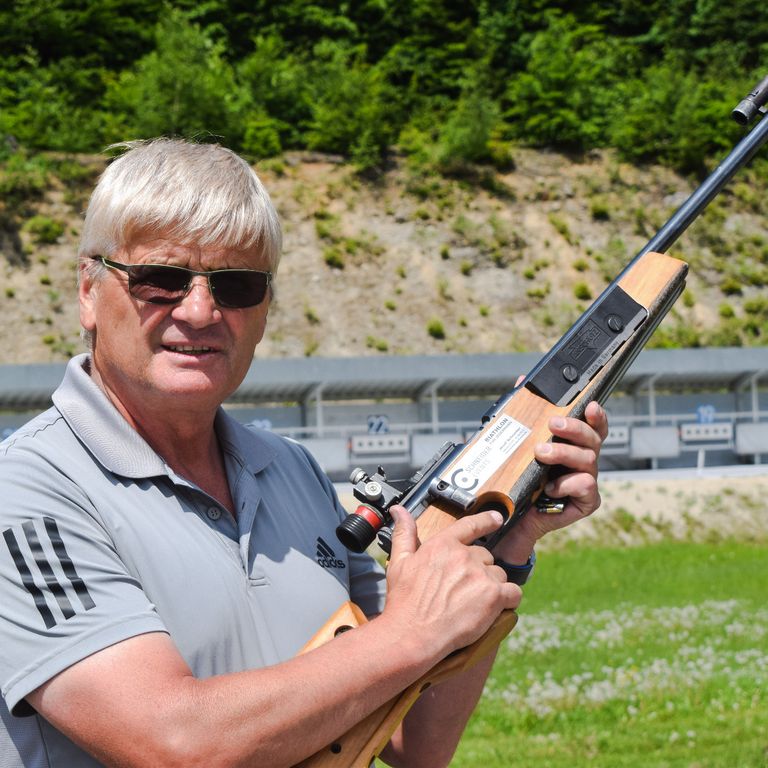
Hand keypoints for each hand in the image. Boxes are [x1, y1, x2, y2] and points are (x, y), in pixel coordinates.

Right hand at [382, 505, 521, 658]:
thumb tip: (399, 511)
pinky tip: (497, 608)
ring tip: (475, 602)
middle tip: (464, 589)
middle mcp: (464, 556)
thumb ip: (404, 533)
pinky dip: (509, 600)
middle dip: (478, 571)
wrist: (412, 634)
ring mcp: (480, 575)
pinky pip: (513, 593)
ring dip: (492, 587)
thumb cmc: (404, 602)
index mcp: (443, 545)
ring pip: (498, 575)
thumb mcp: (399, 562)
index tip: (496, 518)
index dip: (486, 520)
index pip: (470, 525)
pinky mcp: (493, 596)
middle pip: (485, 556)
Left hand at [493, 400, 608, 563]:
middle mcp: (585, 460)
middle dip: (574, 428)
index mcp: (574, 444)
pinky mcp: (587, 501)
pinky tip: (549, 488)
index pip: (593, 426)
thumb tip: (522, 380)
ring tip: (541, 453)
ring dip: (564, 453)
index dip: (597, 415)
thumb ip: (523, 411)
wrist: (512, 513)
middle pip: (592, 438)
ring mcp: (588, 480)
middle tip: (552, 424)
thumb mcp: (518, 440)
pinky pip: (585, 486)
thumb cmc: (519, 475)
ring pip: (588, 459)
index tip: (591, 405)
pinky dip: (566, 484)